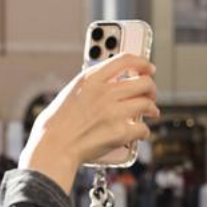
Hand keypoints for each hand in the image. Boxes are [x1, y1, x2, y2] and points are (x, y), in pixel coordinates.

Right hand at [20, 53, 158, 190]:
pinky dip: (144, 131)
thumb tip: (113, 85)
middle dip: (151, 88)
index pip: (124, 60)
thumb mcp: (71, 93)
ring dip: (152, 109)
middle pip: (143, 82)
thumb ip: (92, 86)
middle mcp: (104, 92)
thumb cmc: (57, 124)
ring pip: (147, 104)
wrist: (53, 147)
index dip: (142, 62)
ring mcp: (114, 112)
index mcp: (91, 79)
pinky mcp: (120, 132)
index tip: (148, 67)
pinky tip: (140, 133)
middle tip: (150, 94)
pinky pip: (142, 128)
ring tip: (152, 112)